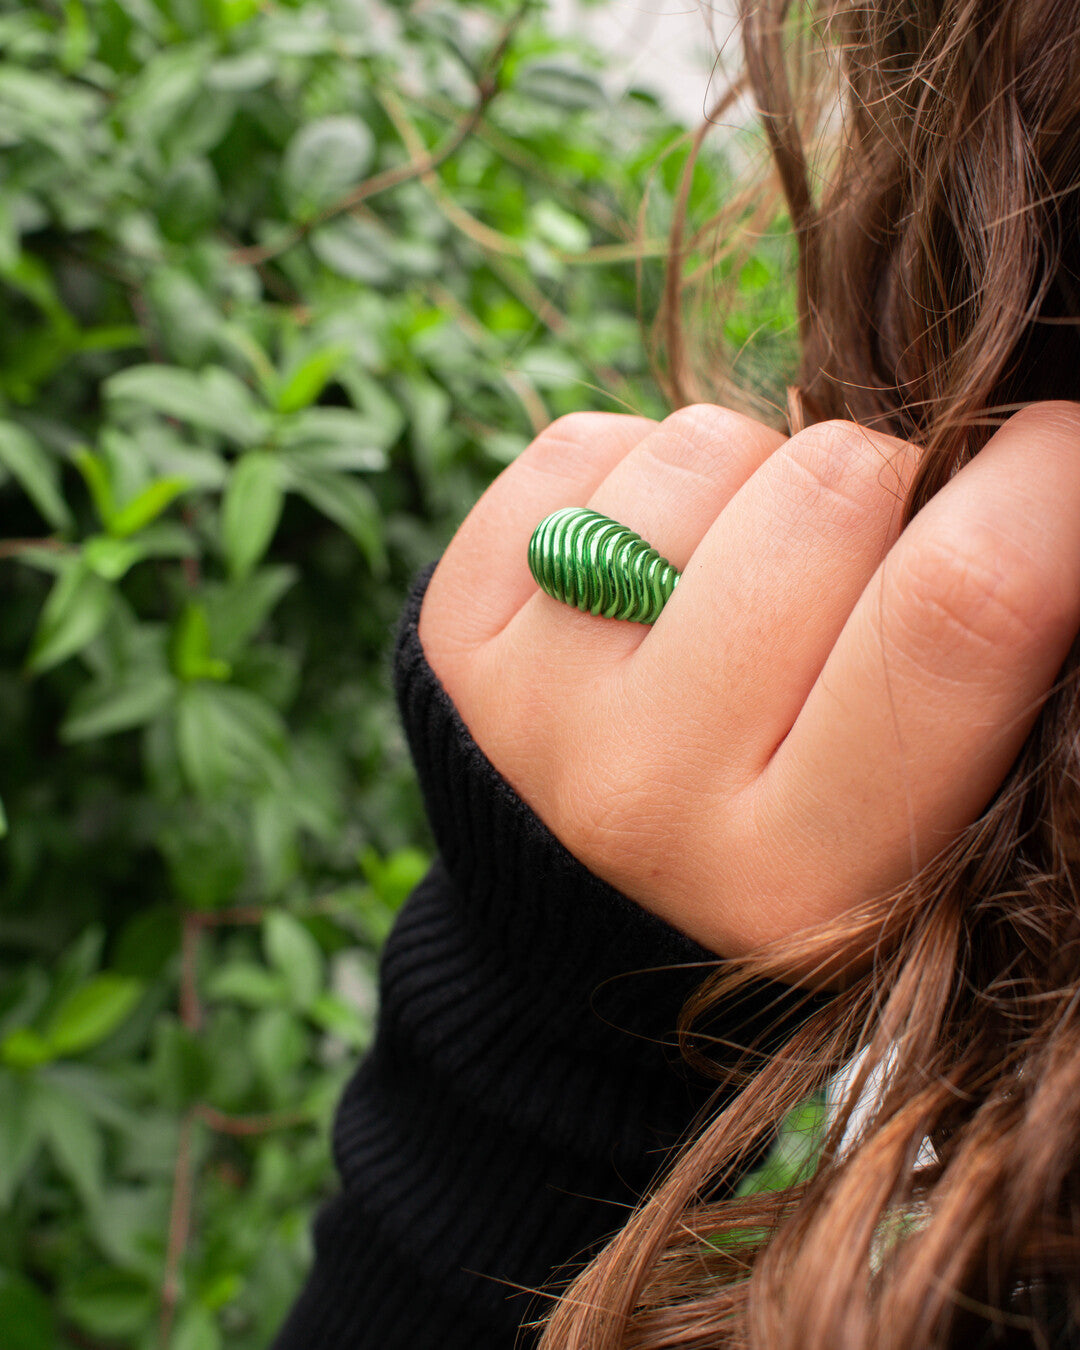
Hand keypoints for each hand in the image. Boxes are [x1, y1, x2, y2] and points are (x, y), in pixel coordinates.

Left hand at [417, 403, 1079, 969]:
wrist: (590, 887)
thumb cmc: (796, 827)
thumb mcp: (916, 802)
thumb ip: (979, 661)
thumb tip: (1036, 471)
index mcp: (811, 867)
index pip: (961, 605)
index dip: (1042, 481)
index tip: (1053, 451)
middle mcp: (647, 795)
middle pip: (830, 488)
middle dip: (884, 478)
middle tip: (862, 552)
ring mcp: (533, 706)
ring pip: (705, 445)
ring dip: (755, 476)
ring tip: (737, 575)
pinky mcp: (455, 629)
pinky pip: (587, 441)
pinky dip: (641, 469)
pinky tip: (646, 566)